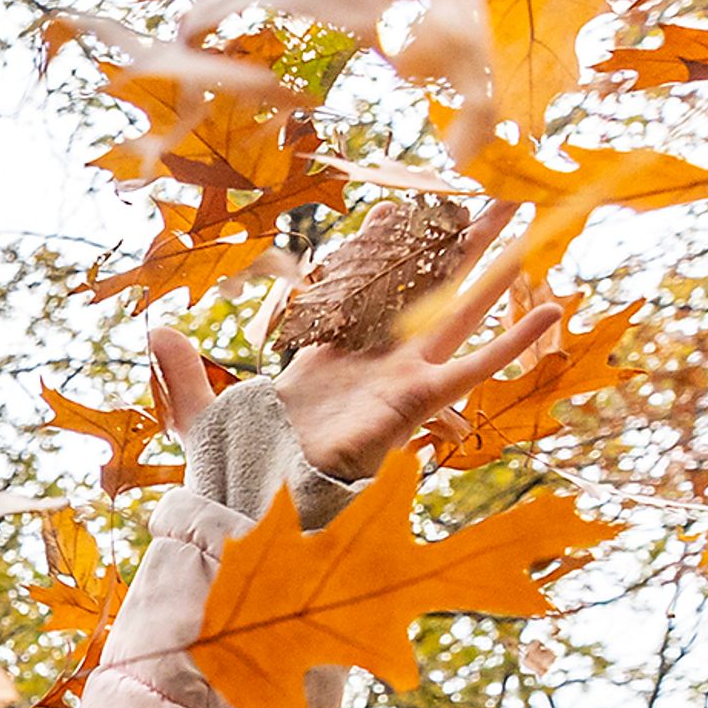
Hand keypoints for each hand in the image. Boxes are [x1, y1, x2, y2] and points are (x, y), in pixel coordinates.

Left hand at [147, 201, 564, 482]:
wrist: (250, 509)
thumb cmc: (231, 475)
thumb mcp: (195, 413)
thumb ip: (179, 371)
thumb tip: (153, 329)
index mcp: (328, 357)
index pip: (364, 291)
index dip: (383, 251)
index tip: (404, 209)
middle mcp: (373, 362)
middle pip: (425, 288)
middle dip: (459, 243)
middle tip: (494, 197)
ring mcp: (401, 378)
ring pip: (458, 311)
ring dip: (496, 268)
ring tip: (533, 221)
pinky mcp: (415, 402)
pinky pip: (474, 367)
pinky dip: (513, 339)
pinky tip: (555, 307)